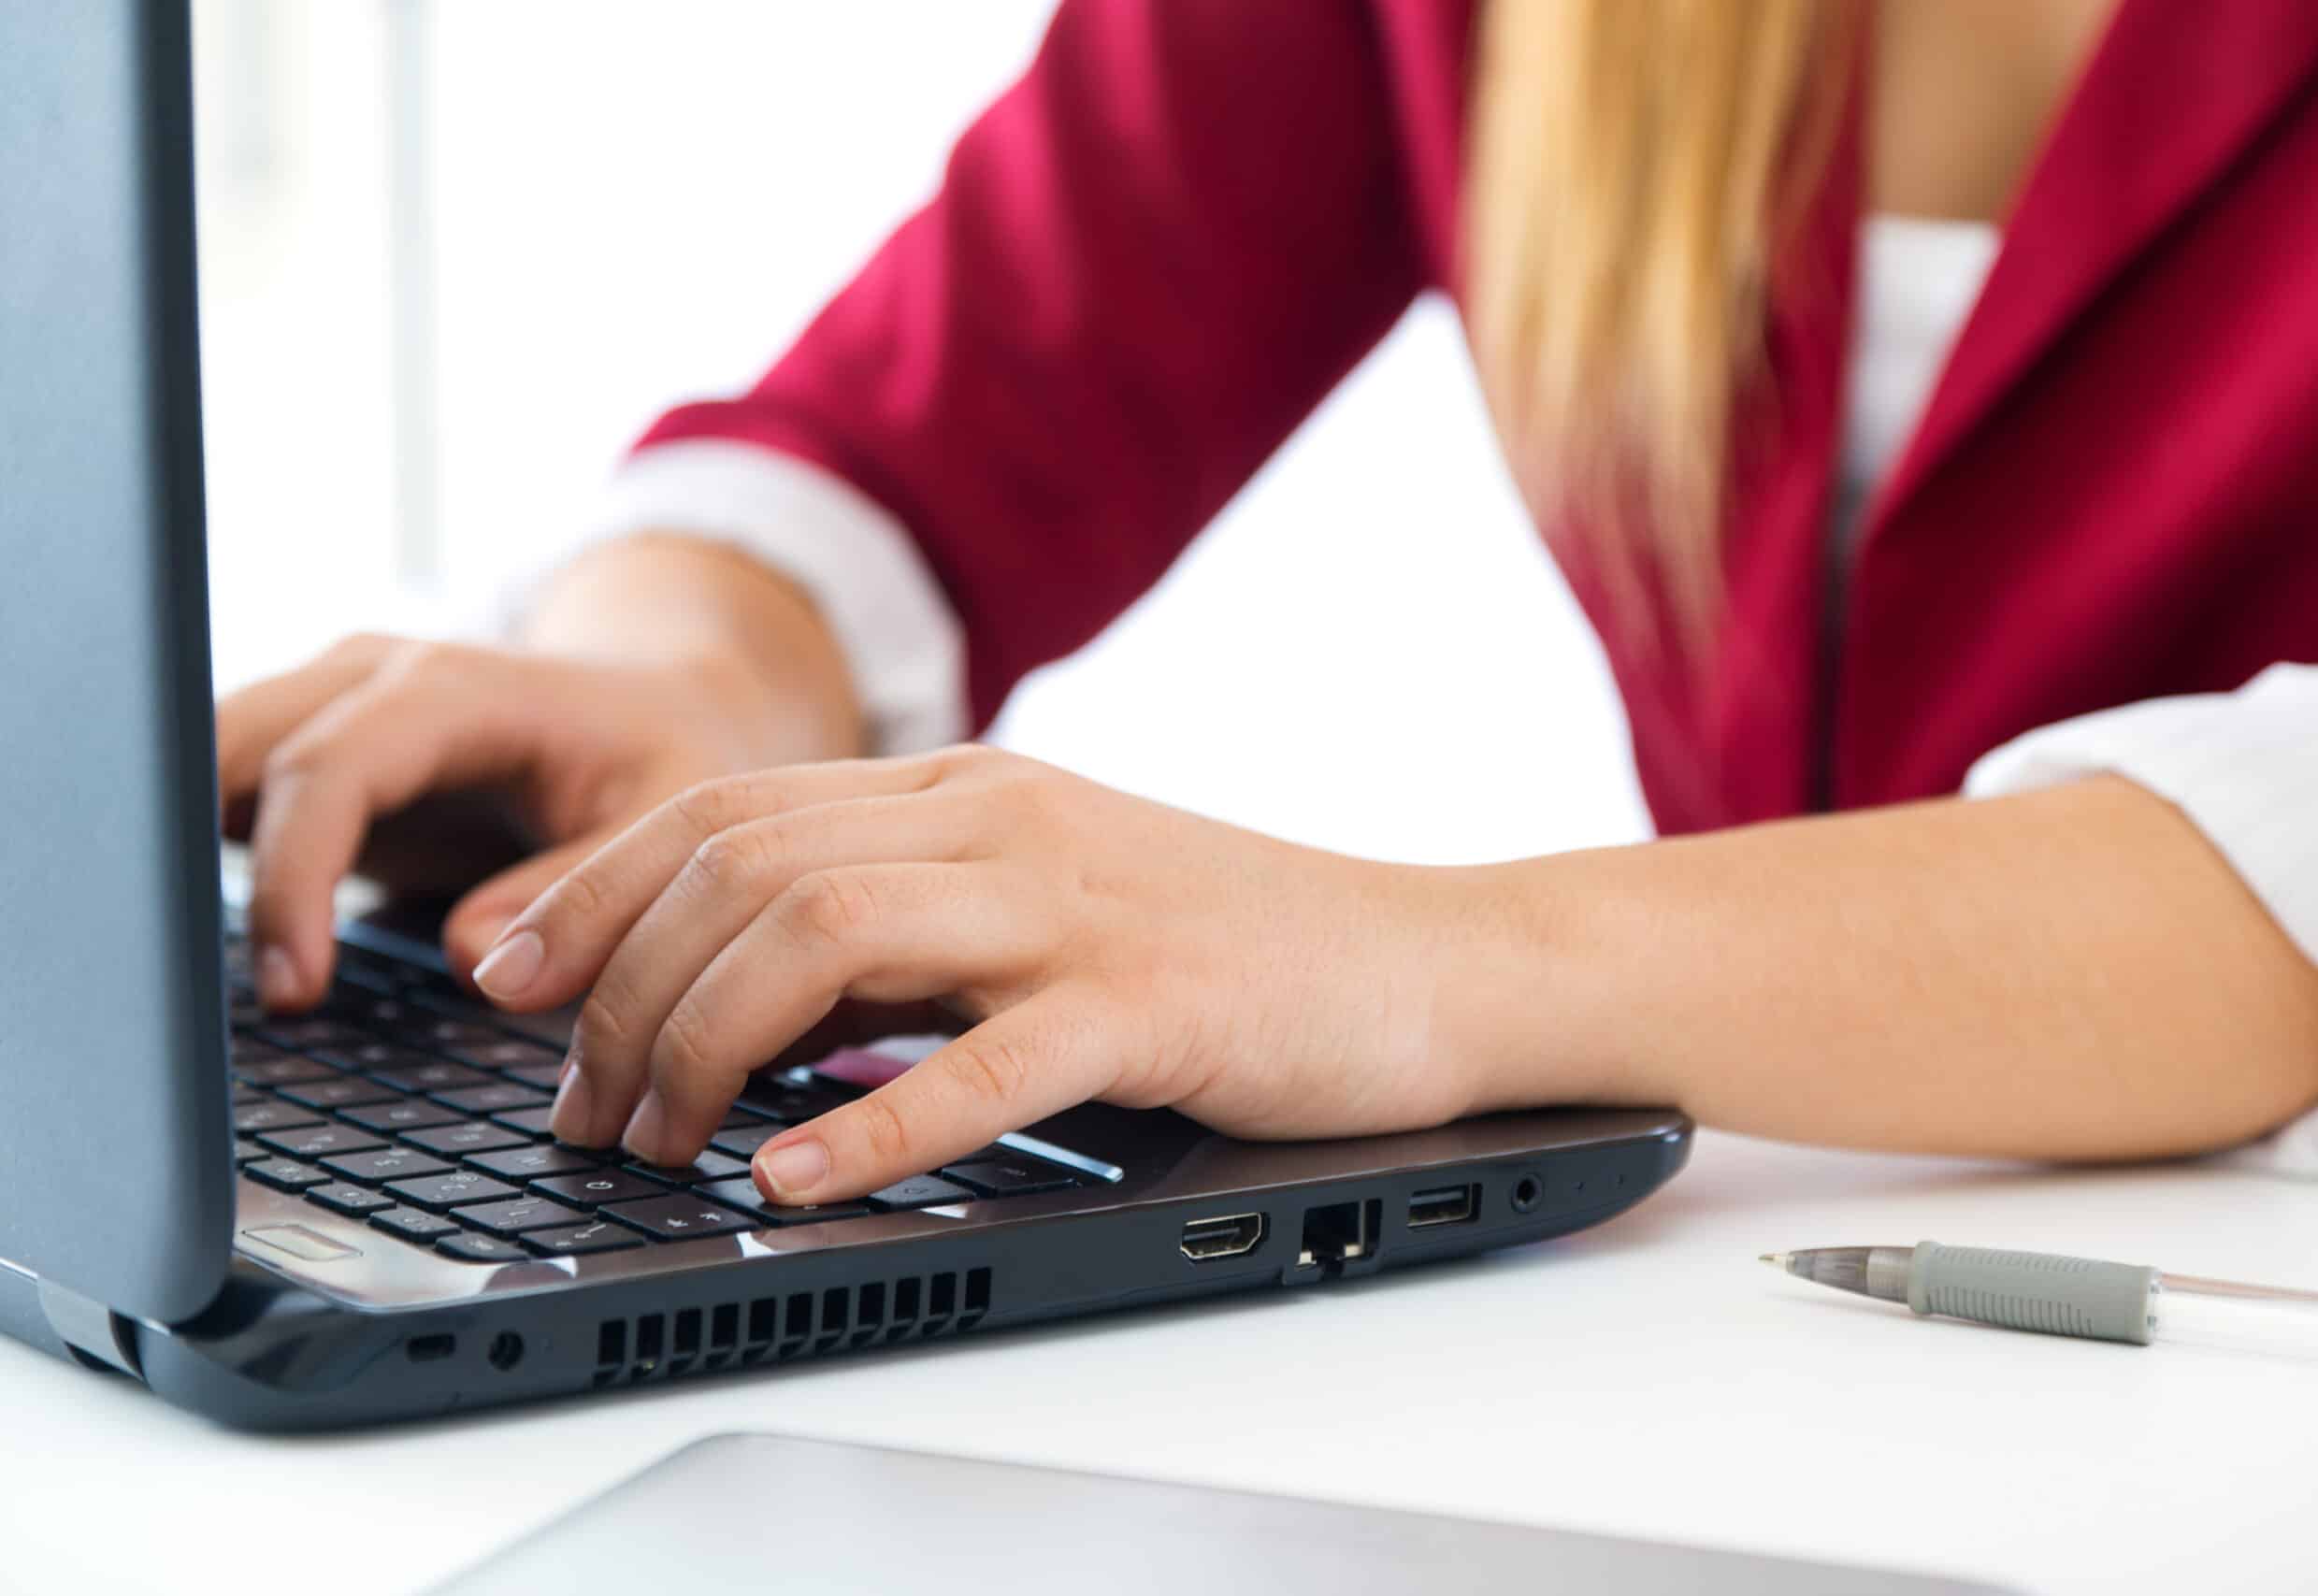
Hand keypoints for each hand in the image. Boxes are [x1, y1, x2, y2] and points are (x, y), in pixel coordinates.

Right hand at [219, 582, 860, 1007]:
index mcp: (456, 690)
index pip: (330, 766)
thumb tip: (475, 961)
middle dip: (197, 858)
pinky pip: (225, 793)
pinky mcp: (315, 755)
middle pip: (231, 747)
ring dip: (182, 854)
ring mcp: (331, 708)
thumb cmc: (665, 761)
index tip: (294, 984)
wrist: (661, 711)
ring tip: (188, 975)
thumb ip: (580, 888)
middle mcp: (373, 681)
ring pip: (205, 761)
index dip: (294, 876)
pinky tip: (208, 942)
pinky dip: (201, 857)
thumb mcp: (667, 819)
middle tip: (208, 993)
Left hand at [472, 746, 1501, 1203]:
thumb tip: (742, 997)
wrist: (1420, 961)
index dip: (592, 890)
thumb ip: (906, 919)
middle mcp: (999, 820)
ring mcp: (1074, 904)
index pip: (724, 810)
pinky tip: (796, 1183)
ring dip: (702, 1051)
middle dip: (617, 994)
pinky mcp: (1148, 1001)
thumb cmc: (1224, 946)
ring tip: (658, 1148)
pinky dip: (867, 1127)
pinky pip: (977, 1063)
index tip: (506, 978)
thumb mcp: (1040, 898)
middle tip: (576, 1109)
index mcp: (963, 787)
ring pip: (825, 941)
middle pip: (742, 872)